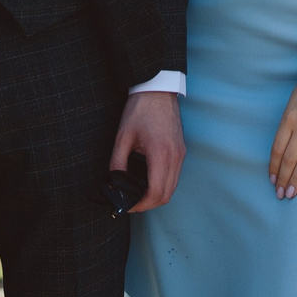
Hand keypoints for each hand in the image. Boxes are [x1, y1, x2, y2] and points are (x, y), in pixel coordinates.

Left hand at [112, 91, 185, 211]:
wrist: (157, 90)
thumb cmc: (140, 109)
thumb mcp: (123, 136)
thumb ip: (117, 162)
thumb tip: (114, 182)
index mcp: (160, 153)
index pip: (155, 192)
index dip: (141, 205)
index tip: (128, 206)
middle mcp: (175, 157)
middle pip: (166, 195)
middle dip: (148, 205)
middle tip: (131, 204)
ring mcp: (181, 155)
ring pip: (172, 188)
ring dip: (157, 197)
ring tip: (139, 196)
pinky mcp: (181, 152)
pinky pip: (175, 177)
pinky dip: (163, 186)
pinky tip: (149, 183)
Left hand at [269, 57, 296, 198]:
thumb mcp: (294, 101)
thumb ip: (290, 122)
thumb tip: (286, 145)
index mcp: (288, 118)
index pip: (277, 149)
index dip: (274, 167)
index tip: (272, 180)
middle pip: (289, 159)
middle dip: (283, 179)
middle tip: (280, 194)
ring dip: (296, 179)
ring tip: (292, 193)